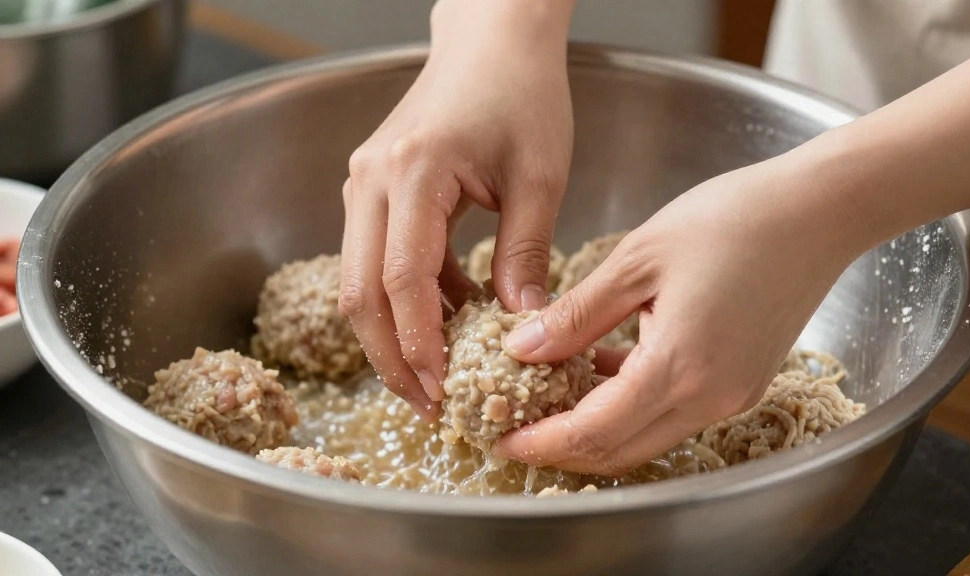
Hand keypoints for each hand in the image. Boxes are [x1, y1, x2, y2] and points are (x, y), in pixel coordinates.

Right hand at [338, 0, 575, 419]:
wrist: (492, 43)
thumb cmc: (521, 94)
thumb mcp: (539, 177)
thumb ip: (525, 252)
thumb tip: (522, 327)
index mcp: (414, 172)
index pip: (401, 279)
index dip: (418, 343)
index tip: (439, 389)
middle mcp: (372, 179)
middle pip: (360, 291)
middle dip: (390, 355)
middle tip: (426, 401)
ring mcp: (364, 183)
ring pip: (359, 280)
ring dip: (394, 331)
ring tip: (438, 372)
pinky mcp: (372, 189)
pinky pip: (376, 257)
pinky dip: (406, 297)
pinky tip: (449, 316)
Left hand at [493, 156, 865, 474]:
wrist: (817, 212)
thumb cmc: (731, 220)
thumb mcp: (637, 260)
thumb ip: (577, 315)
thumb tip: (522, 349)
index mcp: (681, 367)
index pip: (594, 432)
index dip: (542, 442)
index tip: (501, 438)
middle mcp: (711, 398)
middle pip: (620, 451)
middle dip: (561, 448)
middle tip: (513, 428)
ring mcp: (731, 396)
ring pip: (646, 437)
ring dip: (595, 429)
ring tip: (547, 399)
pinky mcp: (741, 384)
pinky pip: (673, 413)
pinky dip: (630, 406)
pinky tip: (600, 371)